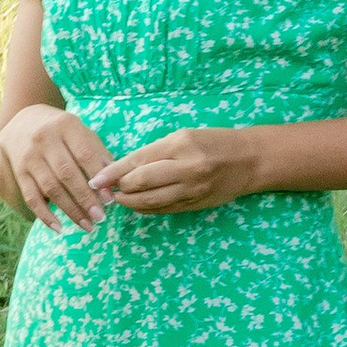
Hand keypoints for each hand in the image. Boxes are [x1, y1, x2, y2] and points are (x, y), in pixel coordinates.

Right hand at [0, 103, 121, 228]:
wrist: (21, 122)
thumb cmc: (61, 130)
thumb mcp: (80, 131)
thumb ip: (97, 152)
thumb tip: (114, 180)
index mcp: (66, 125)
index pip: (85, 154)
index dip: (98, 178)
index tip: (110, 199)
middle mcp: (44, 139)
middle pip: (67, 174)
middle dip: (85, 198)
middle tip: (100, 217)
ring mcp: (29, 157)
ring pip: (50, 188)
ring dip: (70, 210)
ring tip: (87, 225)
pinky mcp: (19, 172)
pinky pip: (31, 197)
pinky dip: (45, 215)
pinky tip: (59, 228)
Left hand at [109, 125, 268, 213]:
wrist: (250, 160)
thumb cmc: (214, 141)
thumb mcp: (184, 136)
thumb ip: (155, 152)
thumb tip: (123, 167)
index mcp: (180, 144)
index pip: (138, 161)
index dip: (113, 172)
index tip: (96, 179)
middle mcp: (186, 168)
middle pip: (141, 183)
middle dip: (118, 188)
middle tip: (104, 190)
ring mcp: (192, 190)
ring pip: (150, 201)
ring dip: (129, 202)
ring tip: (118, 198)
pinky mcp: (195, 205)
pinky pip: (163, 210)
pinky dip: (145, 208)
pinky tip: (136, 204)